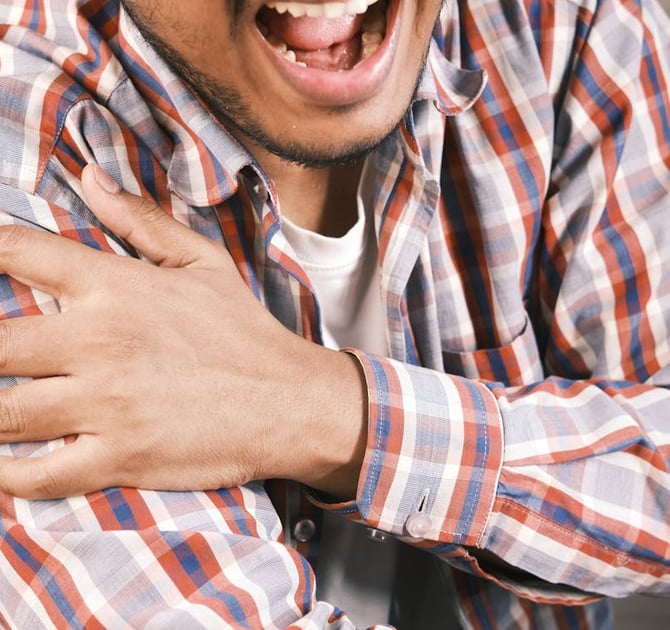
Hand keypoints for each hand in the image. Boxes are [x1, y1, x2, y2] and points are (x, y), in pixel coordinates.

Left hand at [0, 165, 366, 498]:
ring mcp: (107, 404)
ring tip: (3, 402)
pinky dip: (7, 474)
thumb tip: (90, 178)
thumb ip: (142, 220)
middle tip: (0, 355)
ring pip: (3, 414)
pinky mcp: (120, 458)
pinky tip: (5, 463)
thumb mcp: (204, 262)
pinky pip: (35, 476)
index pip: (17, 252)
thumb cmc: (246, 332)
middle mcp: (102, 342)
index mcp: (117, 287)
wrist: (290, 401)